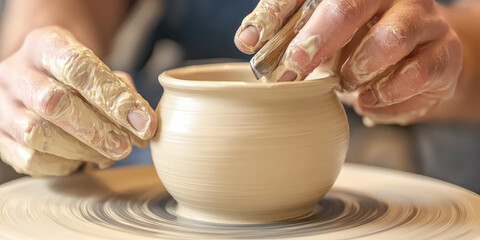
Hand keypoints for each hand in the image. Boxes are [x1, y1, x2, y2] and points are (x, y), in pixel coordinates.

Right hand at [0, 26, 156, 176]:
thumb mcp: (101, 70)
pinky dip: (63, 164)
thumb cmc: (78, 76)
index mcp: (44, 44)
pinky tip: (82, 159)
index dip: (114, 99)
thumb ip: (122, 93)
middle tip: (126, 147)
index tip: (144, 123)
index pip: (78, 68)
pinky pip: (30, 159)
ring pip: (37, 133)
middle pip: (53, 102)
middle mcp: (16, 72)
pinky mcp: (0, 138)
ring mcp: (3, 106)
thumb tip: (144, 126)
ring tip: (108, 155)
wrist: (41, 77)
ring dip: (81, 150)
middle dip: (97, 129)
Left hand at [235, 0, 461, 124]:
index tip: (249, 43)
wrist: (420, 62)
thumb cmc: (361, 44)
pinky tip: (369, 100)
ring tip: (346, 82)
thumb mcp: (323, 34)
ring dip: (357, 70)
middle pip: (350, 5)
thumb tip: (246, 40)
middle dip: (314, 42)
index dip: (276, 15)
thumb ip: (287, 31)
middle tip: (294, 71)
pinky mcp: (443, 55)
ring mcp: (423, 21)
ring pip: (389, 38)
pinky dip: (384, 96)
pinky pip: (415, 76)